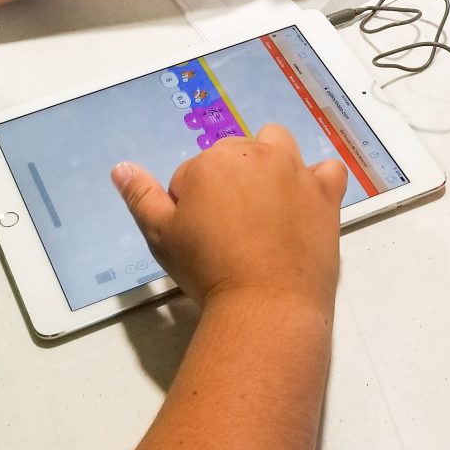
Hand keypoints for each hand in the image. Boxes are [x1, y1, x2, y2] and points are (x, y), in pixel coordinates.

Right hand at [111, 124, 348, 308]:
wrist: (267, 302)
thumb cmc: (208, 270)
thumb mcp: (161, 236)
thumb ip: (141, 197)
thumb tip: (121, 167)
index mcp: (211, 161)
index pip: (191, 174)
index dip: (190, 206)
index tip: (198, 238)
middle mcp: (255, 153)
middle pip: (233, 156)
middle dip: (227, 183)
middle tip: (228, 231)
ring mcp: (295, 170)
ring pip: (278, 146)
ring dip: (269, 164)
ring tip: (265, 207)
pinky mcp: (326, 193)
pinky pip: (328, 170)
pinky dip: (318, 181)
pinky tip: (308, 203)